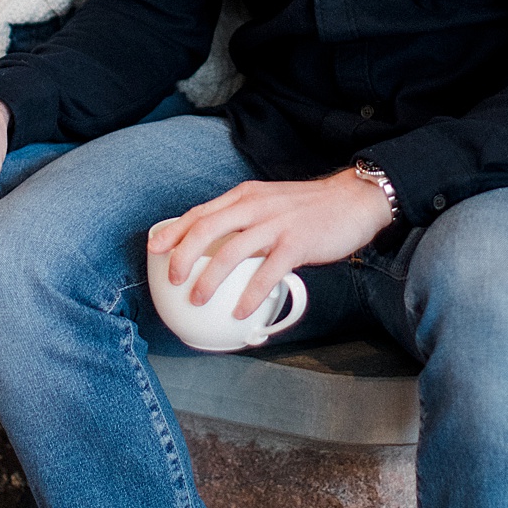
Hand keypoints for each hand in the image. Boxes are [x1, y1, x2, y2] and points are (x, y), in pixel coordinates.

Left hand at [147, 170, 393, 319]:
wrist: (353, 201)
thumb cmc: (309, 209)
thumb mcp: (269, 204)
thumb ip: (243, 219)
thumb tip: (216, 248)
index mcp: (245, 196)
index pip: (200, 212)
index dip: (174, 231)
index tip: (154, 249)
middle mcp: (255, 206)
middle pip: (206, 229)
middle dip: (183, 256)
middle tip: (173, 280)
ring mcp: (276, 224)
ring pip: (231, 251)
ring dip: (210, 279)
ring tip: (198, 300)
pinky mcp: (297, 243)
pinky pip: (266, 272)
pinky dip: (250, 294)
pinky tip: (241, 312)